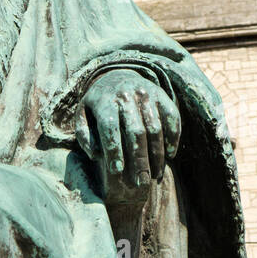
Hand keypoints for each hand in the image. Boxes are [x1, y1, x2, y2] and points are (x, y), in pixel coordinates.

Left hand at [81, 70, 179, 204]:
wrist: (118, 74)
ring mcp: (146, 94)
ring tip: (155, 175)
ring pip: (155, 128)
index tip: (117, 171)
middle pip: (136, 132)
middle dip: (139, 160)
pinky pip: (172, 117)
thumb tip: (96, 155)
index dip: (114, 150)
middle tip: (141, 183)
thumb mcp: (83, 114)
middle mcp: (127, 96)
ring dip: (157, 154)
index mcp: (105, 101)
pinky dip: (173, 137)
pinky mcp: (162, 95)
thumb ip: (84, 135)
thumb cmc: (99, 104)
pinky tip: (170, 155)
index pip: (110, 128)